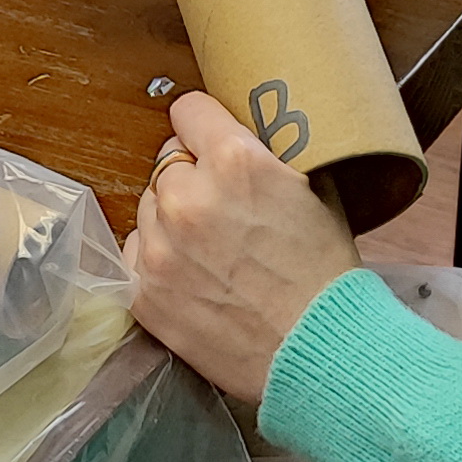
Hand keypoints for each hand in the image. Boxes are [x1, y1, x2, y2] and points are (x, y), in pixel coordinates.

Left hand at [126, 90, 360, 413]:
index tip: (209, 138)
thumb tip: (243, 138)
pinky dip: (158, 258)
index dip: (204, 125)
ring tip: (212, 247)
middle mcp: (187, 198)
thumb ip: (268, 157)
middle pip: (167, 163)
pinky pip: (135, 252)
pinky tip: (193, 274)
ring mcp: (158, 247)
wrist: (318, 351)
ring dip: (172, 218)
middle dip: (192, 178)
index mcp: (234, 161)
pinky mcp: (143, 291)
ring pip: (149, 207)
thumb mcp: (314, 190)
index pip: (189, 111)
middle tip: (223, 207)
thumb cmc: (325, 275)